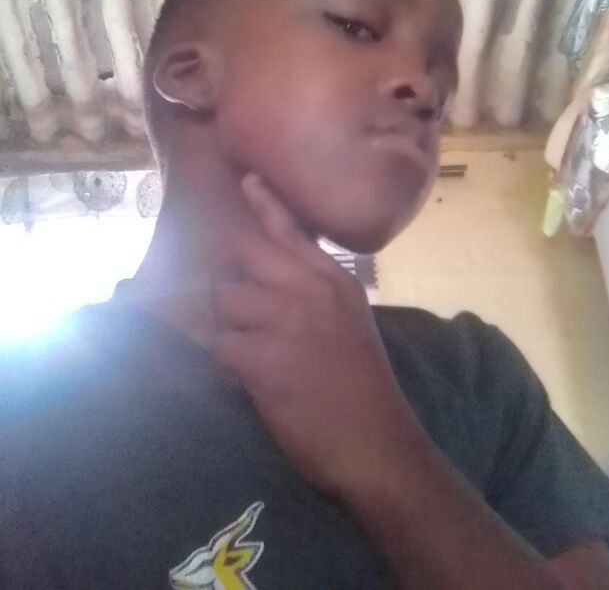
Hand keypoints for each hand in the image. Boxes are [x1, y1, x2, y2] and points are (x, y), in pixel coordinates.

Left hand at [209, 173, 423, 499]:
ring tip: (247, 351)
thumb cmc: (363, 386)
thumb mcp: (350, 322)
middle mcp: (309, 289)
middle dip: (228, 276)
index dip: (265, 204)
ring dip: (226, 325)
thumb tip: (272, 278)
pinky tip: (243, 376)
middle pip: (243, 253)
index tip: (247, 180)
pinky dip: (223, 360)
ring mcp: (285, 320)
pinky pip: (219, 344)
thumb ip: (317, 291)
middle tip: (233, 304)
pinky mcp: (262, 358)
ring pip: (225, 300)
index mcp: (334, 280)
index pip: (292, 231)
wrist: (375, 443)